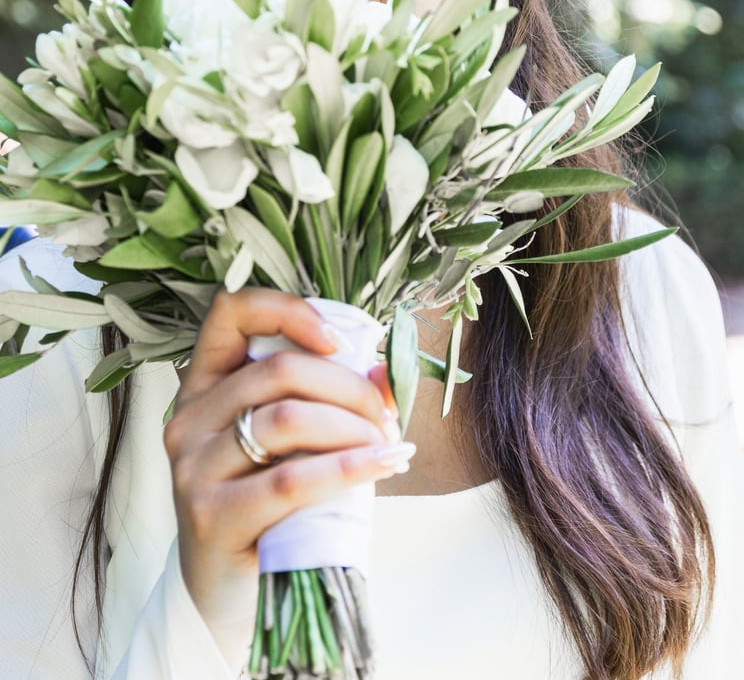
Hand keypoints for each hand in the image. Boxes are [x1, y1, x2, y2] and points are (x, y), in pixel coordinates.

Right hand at [163, 288, 408, 665]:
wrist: (229, 602)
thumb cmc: (271, 511)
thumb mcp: (291, 446)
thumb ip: (326, 402)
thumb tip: (385, 373)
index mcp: (203, 387)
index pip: (231, 312)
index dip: (289, 311)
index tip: (339, 340)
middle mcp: (188, 421)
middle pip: (278, 369)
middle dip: (347, 385)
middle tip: (385, 414)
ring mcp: (193, 469)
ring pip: (287, 418)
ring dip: (352, 426)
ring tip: (385, 444)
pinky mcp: (212, 517)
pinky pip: (292, 478)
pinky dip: (350, 466)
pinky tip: (383, 464)